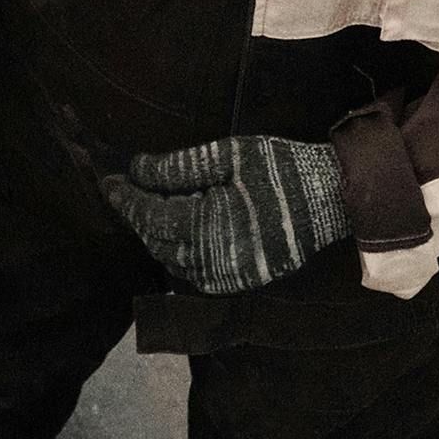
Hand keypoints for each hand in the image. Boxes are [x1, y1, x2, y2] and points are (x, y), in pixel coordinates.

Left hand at [100, 133, 351, 293]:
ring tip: (146, 206)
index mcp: (202, 226)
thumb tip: (137, 169)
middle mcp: (207, 260)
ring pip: (170, 258)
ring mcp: (221, 276)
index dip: (125, 197)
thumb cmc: (280, 171)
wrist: (330, 202)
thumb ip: (178, 167)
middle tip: (122, 191)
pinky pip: (192, 270)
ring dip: (155, 234)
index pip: (149, 215)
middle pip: (155, 240)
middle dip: (137, 215)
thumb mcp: (228, 156)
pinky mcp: (235, 282)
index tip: (107, 181)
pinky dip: (177, 251)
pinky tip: (176, 230)